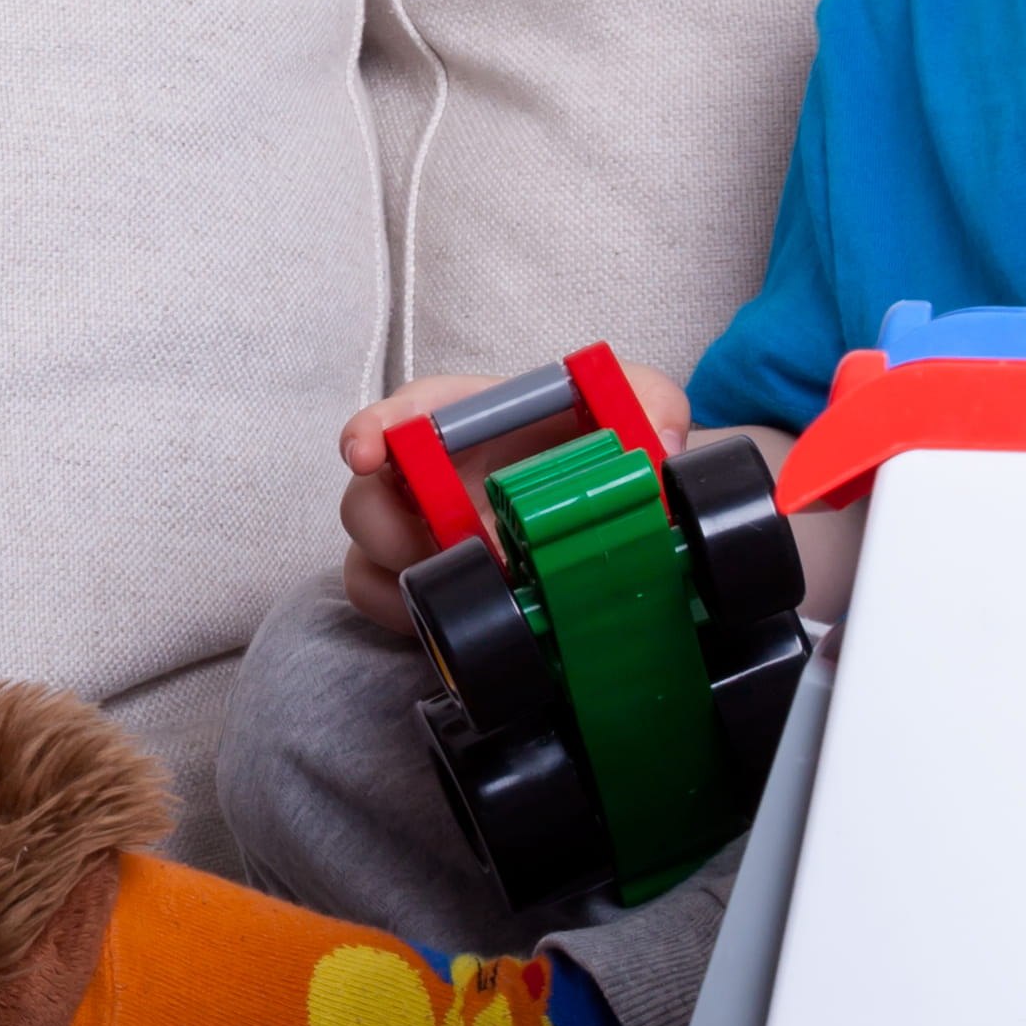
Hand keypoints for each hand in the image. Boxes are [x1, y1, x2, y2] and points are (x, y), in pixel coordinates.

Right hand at [327, 355, 688, 630]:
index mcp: (463, 421)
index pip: (401, 416)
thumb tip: (660, 441)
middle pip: (366, 502)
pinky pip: (395, 612)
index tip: (365, 451)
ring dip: (402, 583)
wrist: (620, 505)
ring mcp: (428, 542)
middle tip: (449, 542)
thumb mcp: (638, 405)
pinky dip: (414, 622)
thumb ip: (651, 402)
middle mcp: (430, 482)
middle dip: (386, 525)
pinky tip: (463, 623)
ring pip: (368, 565)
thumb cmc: (606, 442)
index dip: (371, 430)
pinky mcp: (440, 594)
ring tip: (467, 589)